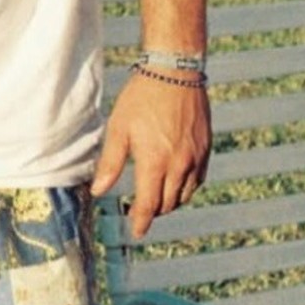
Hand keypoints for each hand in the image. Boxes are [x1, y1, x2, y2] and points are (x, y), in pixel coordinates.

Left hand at [91, 71, 210, 238]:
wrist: (175, 73)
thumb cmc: (142, 99)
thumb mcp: (118, 130)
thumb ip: (110, 163)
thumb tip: (98, 191)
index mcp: (154, 162)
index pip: (148, 204)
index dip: (141, 220)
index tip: (136, 231)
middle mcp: (178, 164)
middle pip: (167, 203)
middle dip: (153, 211)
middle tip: (140, 212)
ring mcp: (195, 157)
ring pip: (184, 194)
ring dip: (169, 202)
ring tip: (155, 199)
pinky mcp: (206, 148)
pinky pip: (198, 180)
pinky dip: (186, 188)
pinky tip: (175, 184)